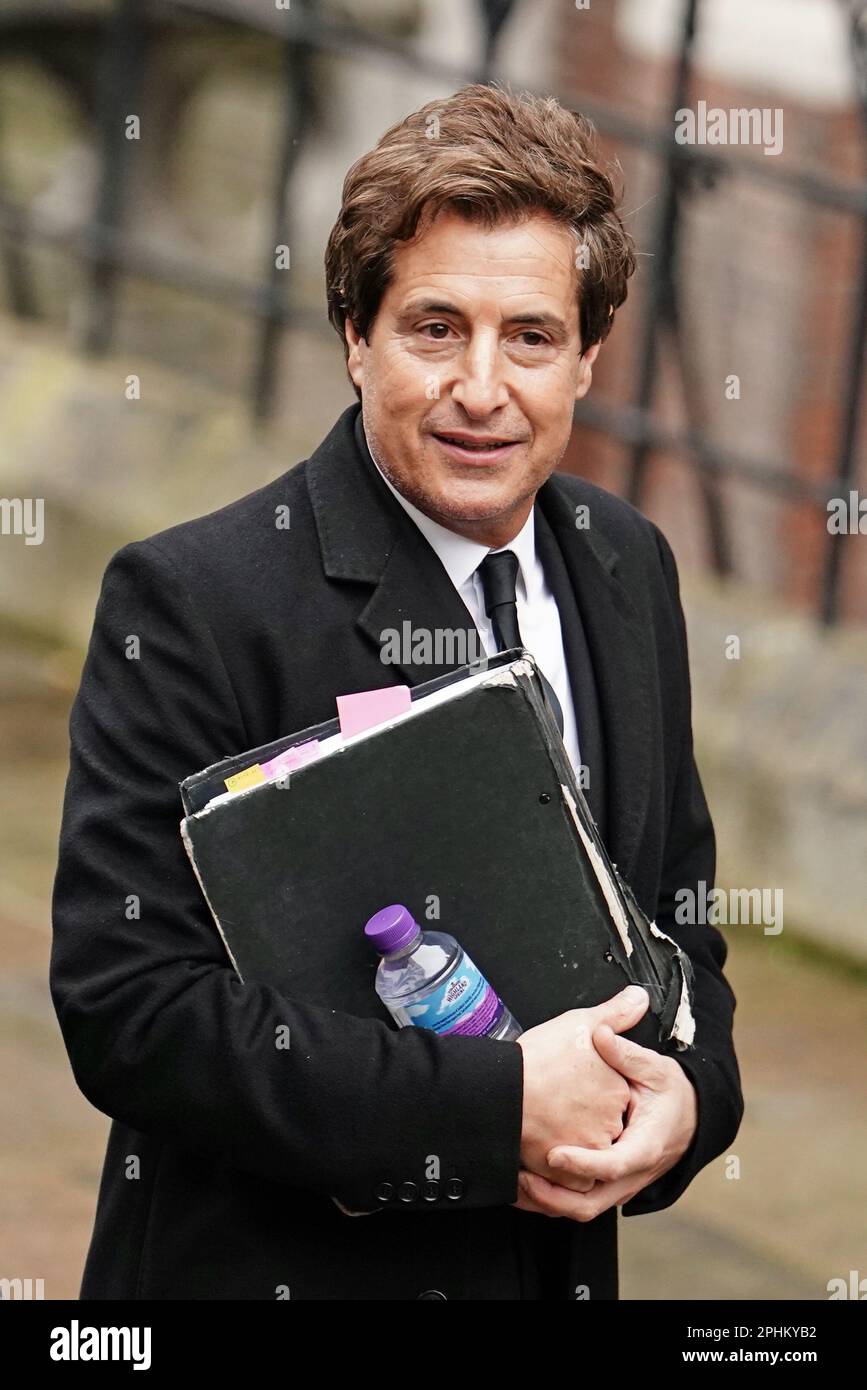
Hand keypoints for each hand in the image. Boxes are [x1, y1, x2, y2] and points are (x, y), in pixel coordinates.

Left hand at [515, 1020, 698, 1220]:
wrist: (692, 1118)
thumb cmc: (672, 1094)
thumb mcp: (656, 1069)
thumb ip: (626, 1053)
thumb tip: (600, 1033)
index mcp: (644, 1147)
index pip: (612, 1165)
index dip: (581, 1163)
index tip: (552, 1154)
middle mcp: (631, 1175)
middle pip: (588, 1204)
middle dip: (551, 1196)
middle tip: (520, 1176)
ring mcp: (620, 1186)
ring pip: (579, 1209)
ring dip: (545, 1200)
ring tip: (513, 1181)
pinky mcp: (609, 1187)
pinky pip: (578, 1202)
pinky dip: (551, 1198)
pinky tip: (525, 1182)